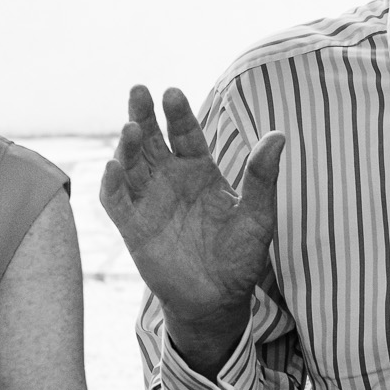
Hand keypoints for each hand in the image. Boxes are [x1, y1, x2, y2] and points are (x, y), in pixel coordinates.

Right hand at [100, 87, 283, 372]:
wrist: (219, 299)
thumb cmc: (241, 256)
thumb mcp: (258, 215)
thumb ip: (262, 177)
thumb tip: (278, 135)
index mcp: (200, 170)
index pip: (186, 134)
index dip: (178, 114)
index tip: (173, 93)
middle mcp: (170, 179)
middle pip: (151, 139)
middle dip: (143, 115)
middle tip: (139, 90)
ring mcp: (149, 201)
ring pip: (130, 164)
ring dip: (126, 146)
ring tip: (130, 129)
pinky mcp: (133, 226)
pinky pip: (116, 201)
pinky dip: (111, 184)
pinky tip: (113, 167)